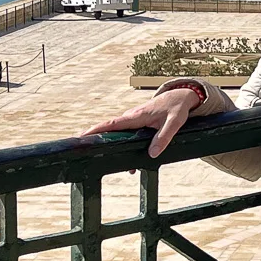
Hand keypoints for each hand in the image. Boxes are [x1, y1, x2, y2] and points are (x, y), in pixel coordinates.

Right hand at [86, 87, 223, 158]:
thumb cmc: (176, 108)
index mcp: (137, 116)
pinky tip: (129, 164)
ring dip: (109, 143)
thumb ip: (164, 137)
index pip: (113, 123)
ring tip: (99, 158)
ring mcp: (134, 119)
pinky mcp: (138, 123)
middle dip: (94, 136)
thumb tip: (152, 153)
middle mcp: (132, 117)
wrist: (181, 96)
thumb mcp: (174, 123)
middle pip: (109, 128)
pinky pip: (126, 133)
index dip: (97, 129)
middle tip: (79, 147)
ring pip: (118, 132)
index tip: (82, 135)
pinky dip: (121, 143)